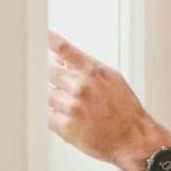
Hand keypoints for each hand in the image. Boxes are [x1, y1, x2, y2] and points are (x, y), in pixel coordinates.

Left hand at [47, 30, 160, 168]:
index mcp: (94, 72)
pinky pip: (46, 116)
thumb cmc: (126, 111)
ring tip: (72, 106)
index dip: (47, 39)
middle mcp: (82, 87)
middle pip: (47, 72)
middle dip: (48, 77)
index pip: (64, 49)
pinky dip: (53, 117)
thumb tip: (61, 58)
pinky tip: (68, 118)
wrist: (134, 138)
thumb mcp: (111, 80)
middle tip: (59, 85)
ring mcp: (72, 106)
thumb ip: (85, 68)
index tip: (36, 33)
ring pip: (44, 95)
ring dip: (52, 100)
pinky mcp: (65, 126)